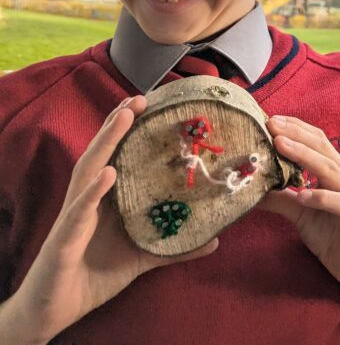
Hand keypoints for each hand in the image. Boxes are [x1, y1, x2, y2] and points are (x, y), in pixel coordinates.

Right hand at [0, 96, 217, 343]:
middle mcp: (86, 202)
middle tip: (139, 98)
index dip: (127, 132)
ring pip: (87, 171)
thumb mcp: (142, 258)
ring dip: (105, 143)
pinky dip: (92, 191)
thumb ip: (174, 248)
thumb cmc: (92, 278)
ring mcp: (73, 219)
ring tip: (123, 118)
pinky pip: (78, 212)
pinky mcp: (63, 241)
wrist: (53, 312)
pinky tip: (107, 174)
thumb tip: (215, 241)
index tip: (148, 104)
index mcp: (102, 202)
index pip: (115, 157)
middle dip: (117, 124)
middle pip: (101, 154)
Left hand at [261, 116, 339, 326]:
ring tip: (281, 147)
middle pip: (324, 149)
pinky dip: (322, 196)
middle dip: (297, 135)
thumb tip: (250, 187)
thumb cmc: (330, 234)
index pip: (319, 141)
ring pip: (331, 171)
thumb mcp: (300, 214)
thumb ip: (281, 197)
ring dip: (305, 158)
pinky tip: (303, 195)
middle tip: (272, 126)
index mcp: (338, 171)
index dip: (296, 128)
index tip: (270, 120)